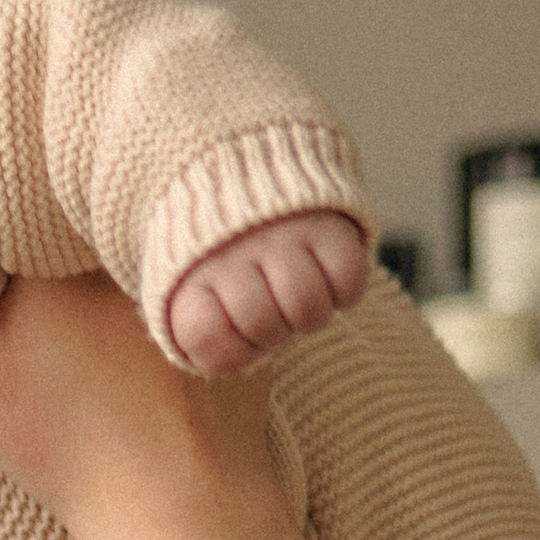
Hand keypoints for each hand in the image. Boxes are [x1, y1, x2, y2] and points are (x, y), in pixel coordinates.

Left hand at [165, 211, 367, 373]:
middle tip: (274, 312)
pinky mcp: (325, 224)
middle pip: (264, 325)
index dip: (236, 353)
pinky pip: (347, 279)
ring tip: (300, 298)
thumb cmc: (220, 262)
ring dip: (312, 315)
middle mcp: (232, 255)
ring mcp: (279, 237)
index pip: (213, 344)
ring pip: (307, 305)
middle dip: (274, 333)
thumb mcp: (193, 298)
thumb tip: (234, 362)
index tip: (239, 334)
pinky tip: (328, 278)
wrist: (246, 177)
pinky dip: (345, 291)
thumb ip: (204, 337)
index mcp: (191, 282)